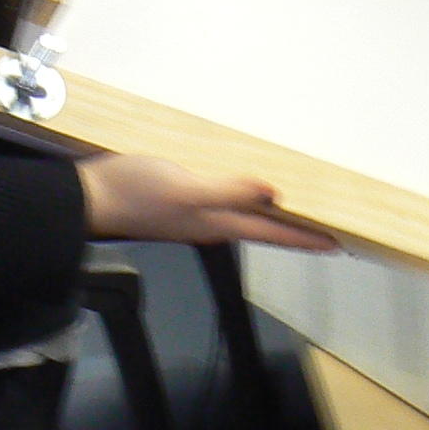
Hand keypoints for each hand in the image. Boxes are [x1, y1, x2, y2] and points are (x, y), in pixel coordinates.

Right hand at [79, 153, 336, 251]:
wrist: (89, 199)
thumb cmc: (136, 193)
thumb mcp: (185, 189)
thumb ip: (228, 191)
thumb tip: (274, 192)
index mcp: (219, 223)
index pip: (274, 234)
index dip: (306, 238)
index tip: (339, 243)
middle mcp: (214, 224)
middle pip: (267, 230)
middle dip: (298, 231)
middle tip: (330, 228)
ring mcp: (198, 215)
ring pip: (250, 218)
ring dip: (276, 217)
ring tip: (302, 210)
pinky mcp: (183, 200)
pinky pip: (229, 201)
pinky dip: (249, 198)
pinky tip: (251, 187)